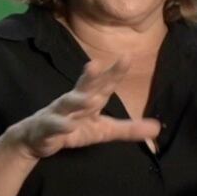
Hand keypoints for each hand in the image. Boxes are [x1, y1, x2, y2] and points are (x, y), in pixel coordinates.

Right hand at [9, 58, 160, 159]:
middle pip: (85, 86)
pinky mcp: (47, 127)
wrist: (38, 138)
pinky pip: (53, 125)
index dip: (116, 71)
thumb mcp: (105, 131)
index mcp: (91, 99)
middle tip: (96, 63)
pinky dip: (60, 126)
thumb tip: (158, 128)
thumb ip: (129, 129)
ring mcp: (59, 113)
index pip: (106, 83)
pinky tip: (68, 127)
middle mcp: (75, 101)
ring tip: (90, 99)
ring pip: (67, 103)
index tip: (127, 56)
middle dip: (91, 76)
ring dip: (77, 100)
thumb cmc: (75, 128)